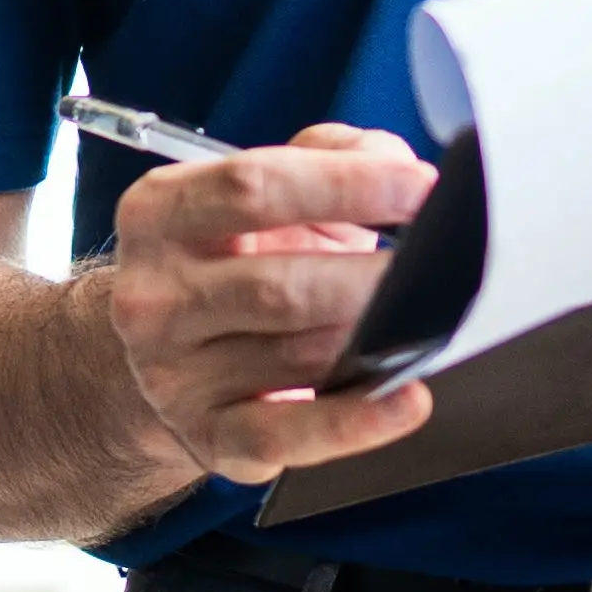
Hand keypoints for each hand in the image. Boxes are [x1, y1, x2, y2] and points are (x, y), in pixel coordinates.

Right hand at [98, 125, 443, 484]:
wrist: (168, 354)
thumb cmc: (235, 263)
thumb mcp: (267, 194)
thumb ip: (327, 156)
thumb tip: (393, 164)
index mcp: (159, 215)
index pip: (251, 188)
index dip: (346, 185)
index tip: (419, 187)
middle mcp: (153, 296)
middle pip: (277, 286)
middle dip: (371, 279)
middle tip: (438, 270)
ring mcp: (172, 374)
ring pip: (296, 356)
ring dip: (371, 339)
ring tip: (421, 321)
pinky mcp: (208, 435)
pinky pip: (286, 434)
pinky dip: (355, 423)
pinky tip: (405, 398)